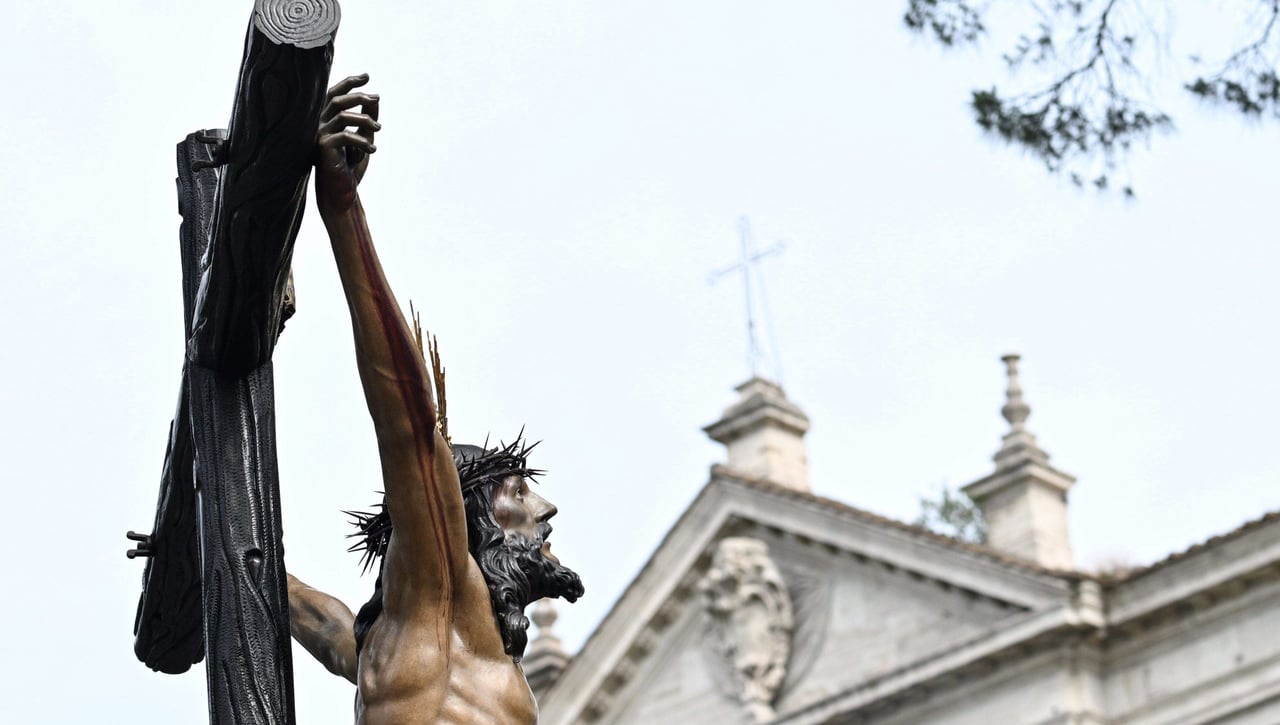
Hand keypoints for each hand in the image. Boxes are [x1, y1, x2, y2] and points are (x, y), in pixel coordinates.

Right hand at [316, 74, 380, 215]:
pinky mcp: (322, 147)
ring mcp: (319, 135)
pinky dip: (362, 141)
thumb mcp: (364, 138)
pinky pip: (345, 135)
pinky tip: (373, 151)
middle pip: (337, 100)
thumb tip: (375, 98)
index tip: (367, 77)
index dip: (349, 83)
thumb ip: (368, 118)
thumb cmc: (351, 166)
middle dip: (359, 97)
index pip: (334, 94)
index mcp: (327, 119)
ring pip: (342, 115)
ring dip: (364, 119)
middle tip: (376, 100)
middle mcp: (319, 124)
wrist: (342, 191)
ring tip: (379, 130)